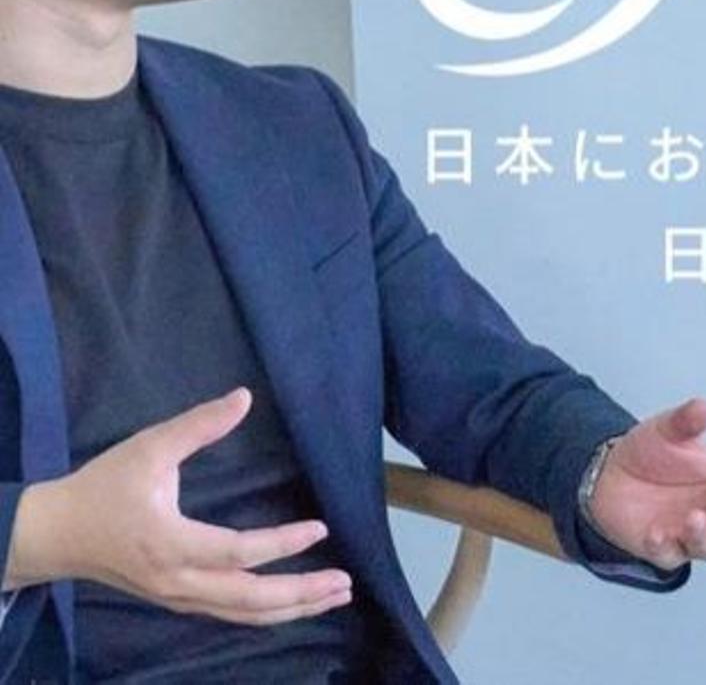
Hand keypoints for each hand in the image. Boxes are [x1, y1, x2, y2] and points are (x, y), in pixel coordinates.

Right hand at [3, 388, 350, 623]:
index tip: (321, 528)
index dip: (282, 543)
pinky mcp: (177, 600)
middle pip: (248, 598)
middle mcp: (177, 580)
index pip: (237, 551)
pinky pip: (229, 614)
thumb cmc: (101, 488)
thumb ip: (198, 425)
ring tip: (334, 596)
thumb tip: (244, 396)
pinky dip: (265, 613)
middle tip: (345, 582)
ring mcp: (177, 597)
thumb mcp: (146, 448)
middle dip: (300, 593)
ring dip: (291, 609)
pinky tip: (294, 604)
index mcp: (169, 543)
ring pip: (242, 614)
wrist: (54, 535)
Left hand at [586, 397, 705, 569]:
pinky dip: (664, 547)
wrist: (608, 474)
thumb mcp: (667, 429)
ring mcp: (691, 533)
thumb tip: (702, 407)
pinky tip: (656, 533)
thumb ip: (686, 421)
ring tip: (693, 518)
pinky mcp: (662, 548)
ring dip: (705, 535)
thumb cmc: (651, 452)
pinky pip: (668, 555)